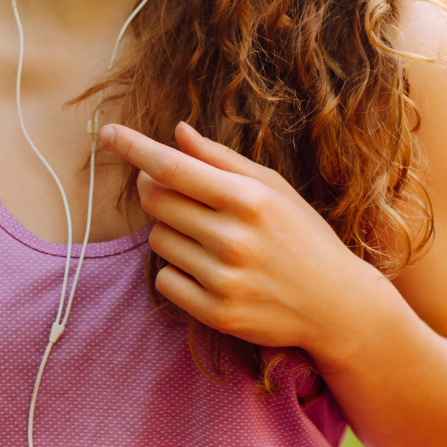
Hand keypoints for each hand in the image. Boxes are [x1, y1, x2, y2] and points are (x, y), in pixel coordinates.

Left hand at [100, 121, 390, 359]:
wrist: (338, 305)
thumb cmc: (303, 236)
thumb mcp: (274, 189)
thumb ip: (222, 160)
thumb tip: (176, 132)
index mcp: (248, 198)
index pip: (172, 167)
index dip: (134, 148)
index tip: (108, 133)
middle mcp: (234, 238)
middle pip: (155, 202)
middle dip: (156, 191)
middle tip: (175, 193)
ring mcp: (224, 279)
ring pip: (158, 241)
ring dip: (172, 234)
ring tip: (210, 240)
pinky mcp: (217, 313)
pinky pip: (165, 280)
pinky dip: (177, 272)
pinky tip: (210, 271)